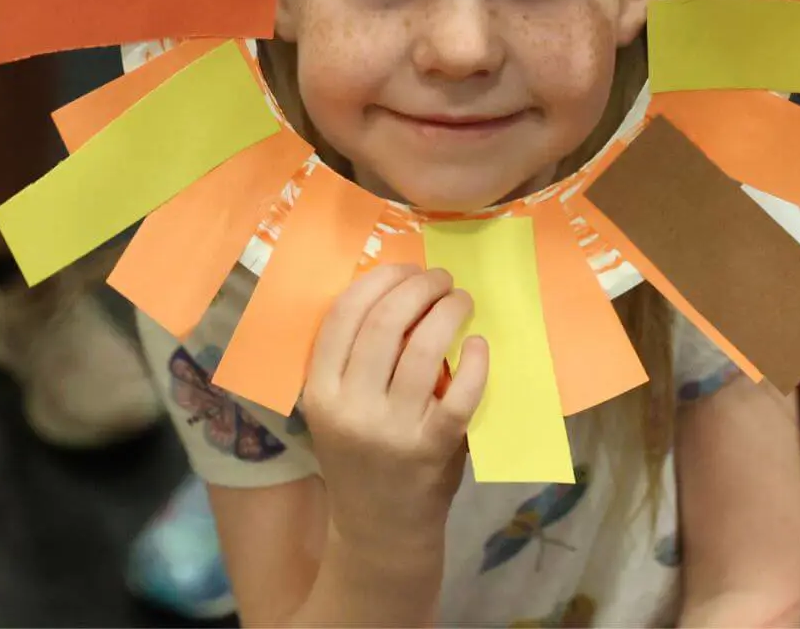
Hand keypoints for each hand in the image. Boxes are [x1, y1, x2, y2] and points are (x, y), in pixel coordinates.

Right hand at [302, 264, 487, 562]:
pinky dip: (474, 362)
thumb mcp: (337, 409)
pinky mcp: (432, 448)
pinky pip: (458, 394)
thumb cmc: (362, 457)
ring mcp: (392, 430)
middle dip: (418, 287)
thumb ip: (355, 361)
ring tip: (461, 300)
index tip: (405, 269)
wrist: (380, 529)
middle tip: (440, 279)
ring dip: (448, 311)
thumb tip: (398, 292)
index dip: (379, 280)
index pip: (344, 314)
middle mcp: (350, 408)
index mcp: (319, 392)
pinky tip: (479, 345)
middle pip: (384, 322)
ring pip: (422, 349)